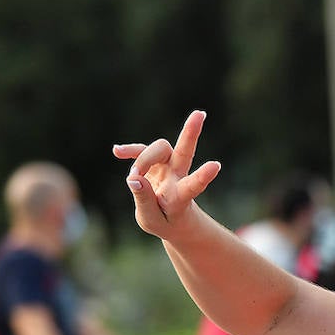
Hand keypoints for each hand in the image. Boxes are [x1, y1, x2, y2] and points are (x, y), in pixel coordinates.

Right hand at [112, 111, 221, 241]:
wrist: (172, 218)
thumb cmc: (165, 221)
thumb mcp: (151, 220)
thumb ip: (143, 200)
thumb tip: (133, 177)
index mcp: (181, 196)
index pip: (193, 186)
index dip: (203, 176)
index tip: (216, 165)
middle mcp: (178, 177)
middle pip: (184, 152)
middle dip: (191, 133)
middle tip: (199, 114)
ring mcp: (168, 166)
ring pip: (160, 148)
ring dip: (143, 159)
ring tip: (133, 177)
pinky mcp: (154, 162)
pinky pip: (141, 150)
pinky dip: (130, 150)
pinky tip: (117, 151)